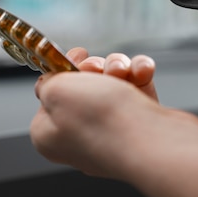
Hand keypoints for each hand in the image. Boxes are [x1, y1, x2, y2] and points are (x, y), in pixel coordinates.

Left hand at [30, 48, 197, 179]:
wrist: (150, 139)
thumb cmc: (101, 121)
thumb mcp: (56, 91)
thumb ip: (47, 83)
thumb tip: (51, 84)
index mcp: (51, 134)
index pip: (51, 94)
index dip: (62, 70)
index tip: (77, 57)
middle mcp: (80, 135)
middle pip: (85, 85)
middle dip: (96, 68)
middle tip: (100, 69)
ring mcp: (113, 131)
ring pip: (113, 84)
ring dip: (119, 68)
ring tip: (125, 72)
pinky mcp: (140, 126)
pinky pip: (138, 91)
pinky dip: (140, 76)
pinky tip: (142, 74)